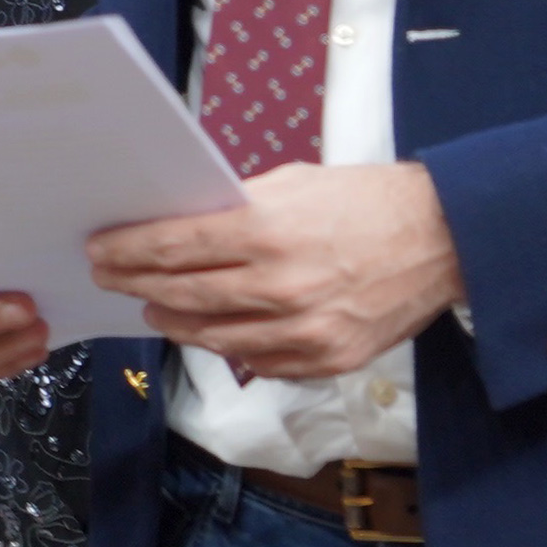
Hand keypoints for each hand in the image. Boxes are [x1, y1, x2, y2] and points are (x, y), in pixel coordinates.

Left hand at [86, 161, 463, 379]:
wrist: (444, 238)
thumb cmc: (366, 201)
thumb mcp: (294, 183)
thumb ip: (238, 208)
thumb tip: (182, 223)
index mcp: (269, 232)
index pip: (174, 247)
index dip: (129, 252)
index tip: (102, 252)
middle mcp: (282, 286)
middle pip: (184, 296)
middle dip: (138, 287)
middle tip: (113, 281)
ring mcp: (305, 331)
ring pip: (215, 337)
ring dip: (175, 323)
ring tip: (156, 310)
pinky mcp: (327, 360)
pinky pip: (260, 362)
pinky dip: (230, 348)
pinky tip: (212, 333)